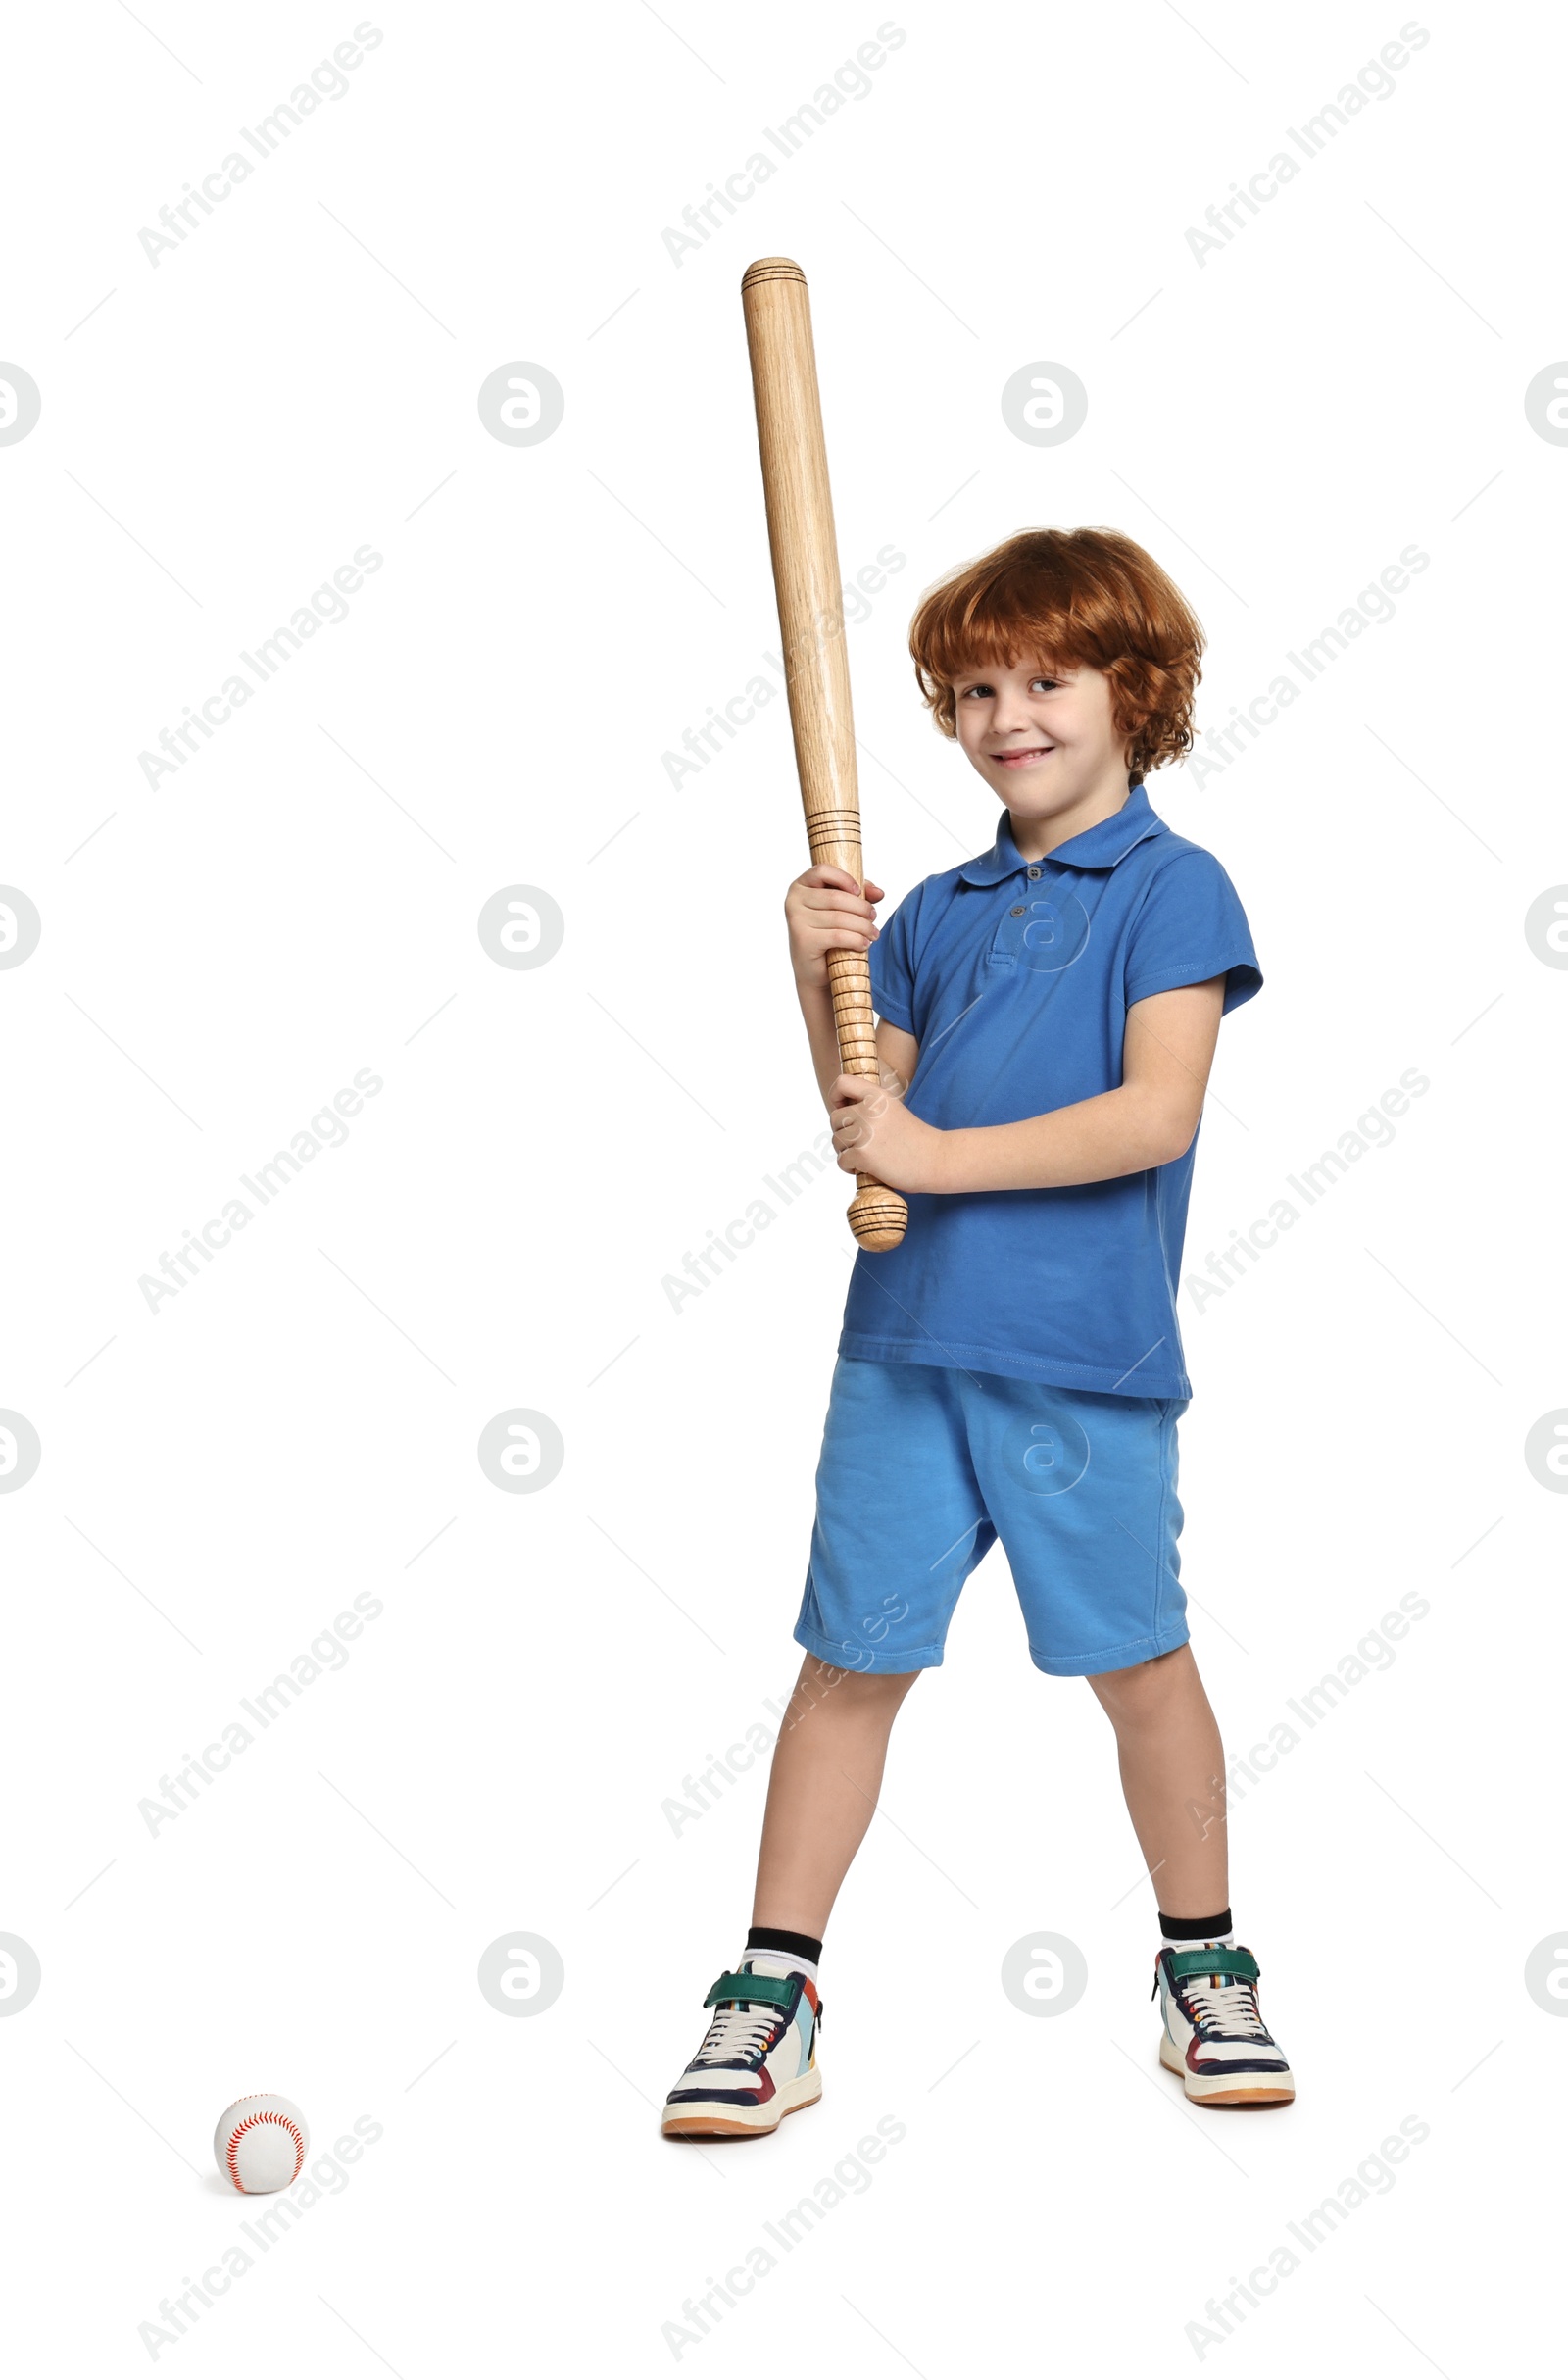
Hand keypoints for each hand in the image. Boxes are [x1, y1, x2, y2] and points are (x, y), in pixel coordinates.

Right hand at [785, 865, 882, 989]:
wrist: (814, 972)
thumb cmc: (827, 935)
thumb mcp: (843, 910)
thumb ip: (859, 895)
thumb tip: (879, 892)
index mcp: (800, 887)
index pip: (822, 870)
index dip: (844, 879)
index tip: (859, 892)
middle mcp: (793, 901)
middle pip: (836, 897)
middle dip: (862, 908)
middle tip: (874, 917)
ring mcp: (796, 921)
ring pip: (840, 918)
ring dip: (863, 927)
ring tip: (873, 934)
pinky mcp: (803, 940)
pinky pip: (838, 936)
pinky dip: (856, 940)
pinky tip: (864, 945)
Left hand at [829, 1071, 947, 1193]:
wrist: (937, 1160)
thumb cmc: (915, 1139)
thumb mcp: (893, 1111)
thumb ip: (869, 1107)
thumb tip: (838, 1109)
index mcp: (878, 1095)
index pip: (842, 1082)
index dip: (836, 1096)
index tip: (844, 1109)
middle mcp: (869, 1110)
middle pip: (834, 1118)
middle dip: (843, 1133)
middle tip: (862, 1143)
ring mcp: (865, 1132)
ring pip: (836, 1141)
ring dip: (847, 1152)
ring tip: (868, 1156)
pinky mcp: (863, 1154)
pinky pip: (841, 1161)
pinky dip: (850, 1167)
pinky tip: (869, 1168)